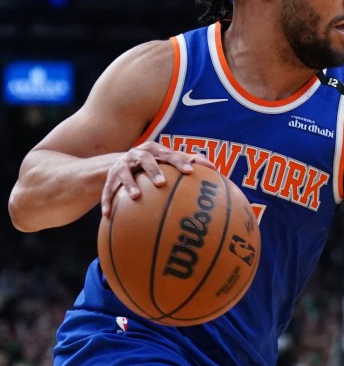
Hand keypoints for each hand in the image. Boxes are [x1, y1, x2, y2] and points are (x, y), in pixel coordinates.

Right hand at [101, 142, 215, 216]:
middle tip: (162, 183)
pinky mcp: (109, 179)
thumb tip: (215, 168)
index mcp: (155, 150)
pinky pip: (107, 190)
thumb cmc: (155, 164)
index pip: (169, 154)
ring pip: (124, 174)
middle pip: (145, 159)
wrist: (121, 164)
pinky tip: (108, 215)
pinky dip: (108, 201)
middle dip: (153, 170)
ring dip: (129, 184)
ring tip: (136, 196)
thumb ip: (190, 162)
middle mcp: (137, 155)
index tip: (190, 172)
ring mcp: (122, 166)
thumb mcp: (169, 161)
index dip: (180, 161)